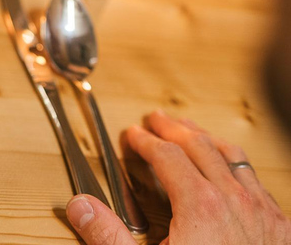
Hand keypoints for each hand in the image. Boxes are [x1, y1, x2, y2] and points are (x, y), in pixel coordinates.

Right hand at [65, 110, 290, 243]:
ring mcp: (261, 212)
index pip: (166, 155)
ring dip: (207, 139)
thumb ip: (109, 236)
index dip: (145, 141)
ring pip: (232, 157)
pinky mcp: (280, 228)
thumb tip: (82, 206)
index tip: (132, 134)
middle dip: (173, 129)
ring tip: (192, 131)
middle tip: (156, 119)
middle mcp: (233, 201)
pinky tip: (231, 171)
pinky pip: (256, 181)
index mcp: (199, 206)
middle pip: (199, 146)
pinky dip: (237, 164)